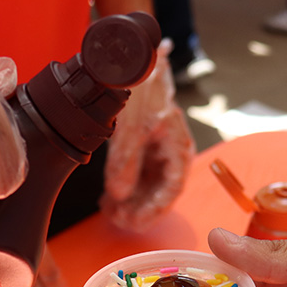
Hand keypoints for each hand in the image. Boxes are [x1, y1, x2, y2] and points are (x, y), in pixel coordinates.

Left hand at [100, 39, 194, 230]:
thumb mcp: (132, 126)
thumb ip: (126, 161)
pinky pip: (135, 178)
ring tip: (109, 212)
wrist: (133, 65)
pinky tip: (108, 199)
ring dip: (129, 202)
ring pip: (146, 188)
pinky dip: (122, 190)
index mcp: (178, 148)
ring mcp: (156, 154)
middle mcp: (171, 154)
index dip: (154, 209)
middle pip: (159, 193)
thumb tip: (119, 194)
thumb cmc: (141, 90)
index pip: (172, 189)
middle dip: (139, 210)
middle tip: (117, 221)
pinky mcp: (142, 152)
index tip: (135, 222)